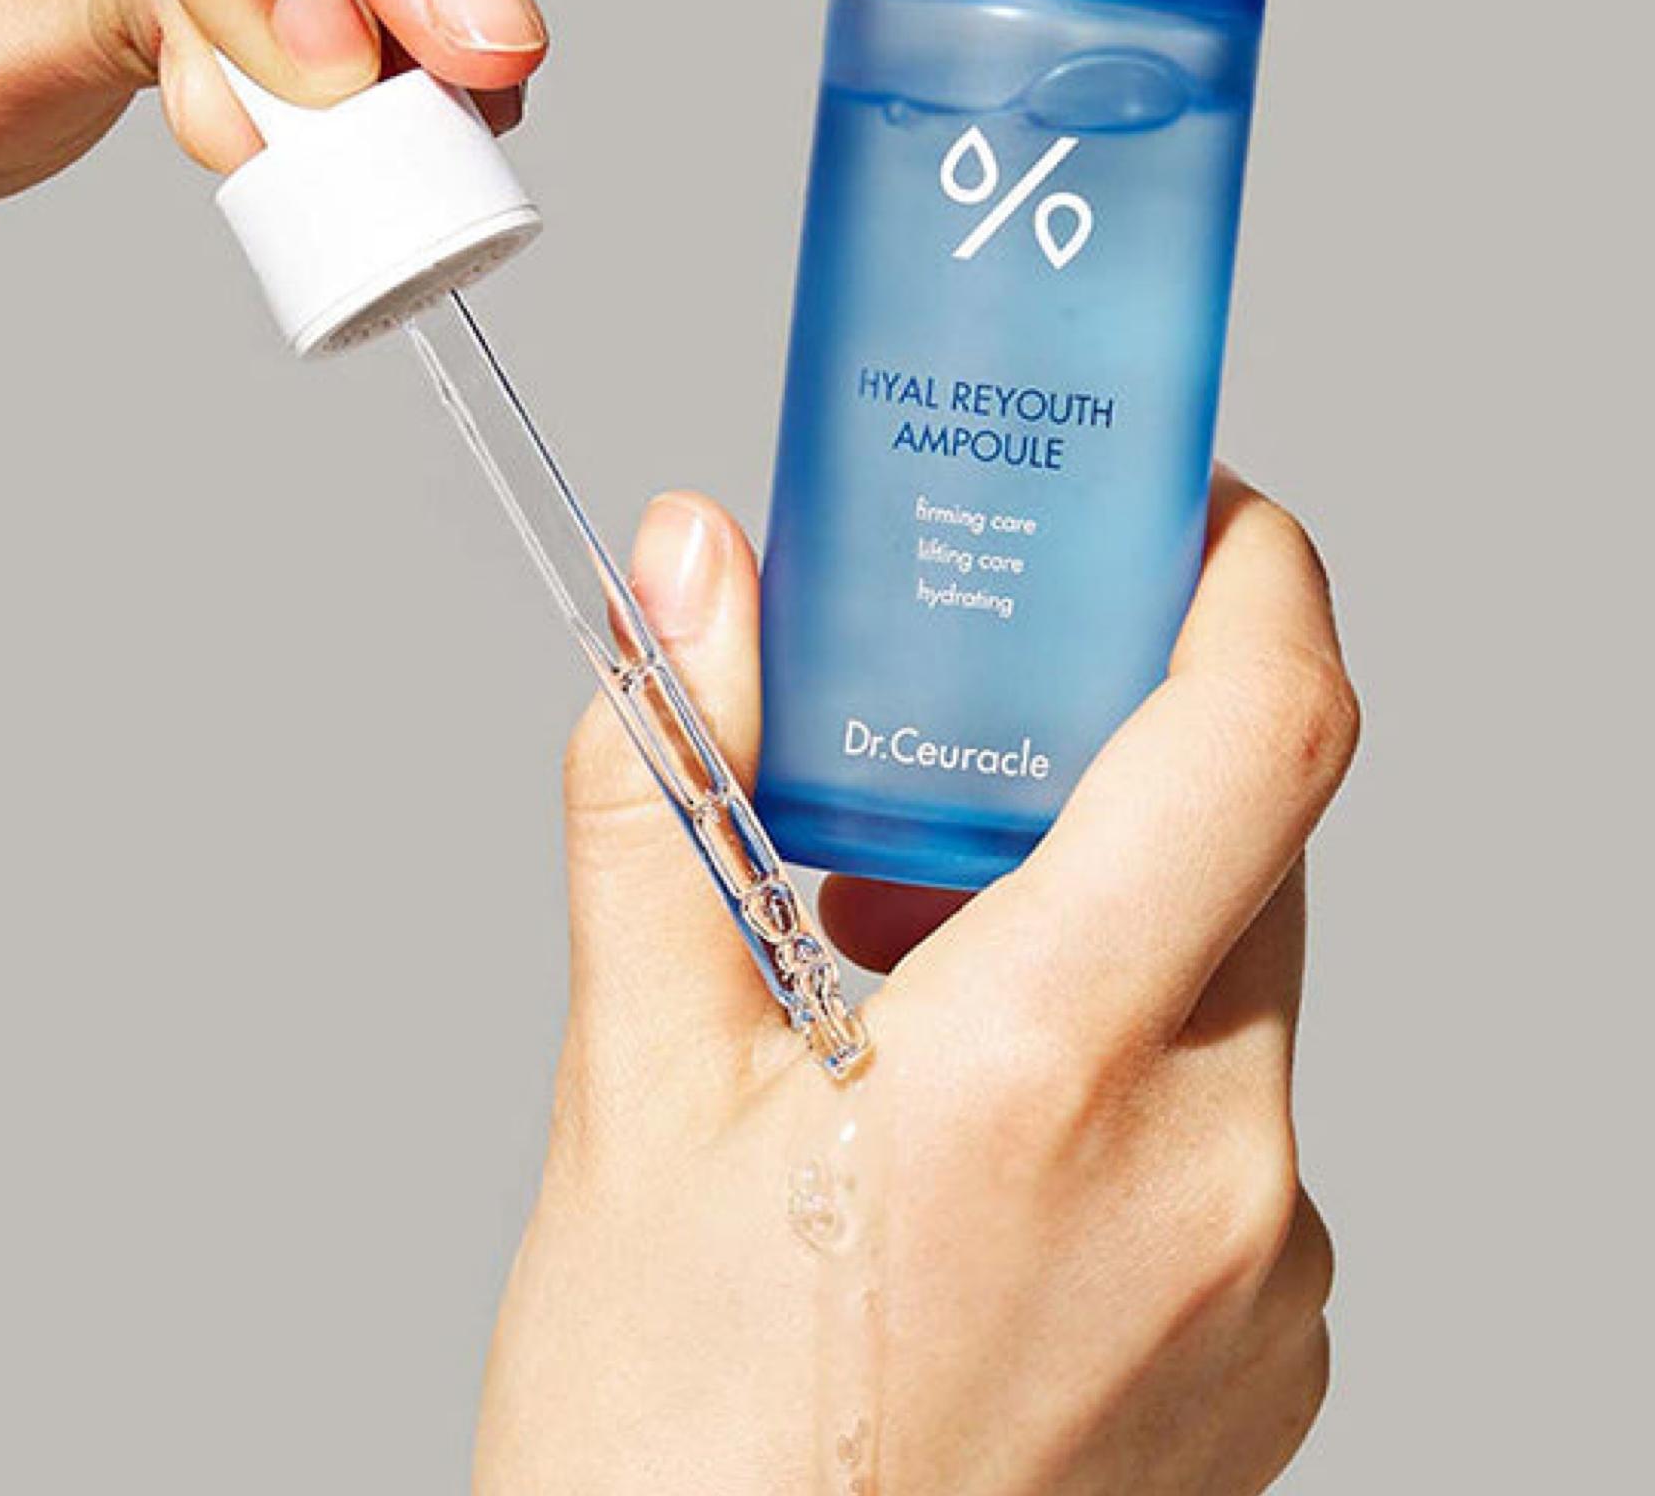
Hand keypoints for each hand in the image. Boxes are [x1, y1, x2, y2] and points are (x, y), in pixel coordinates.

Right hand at [476, 474, 1358, 1493]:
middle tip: (966, 709)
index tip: (1183, 501)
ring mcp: (1266, 1278)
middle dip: (1116, 741)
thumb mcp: (634, 1080)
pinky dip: (1130, 1045)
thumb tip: (688, 571)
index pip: (1262, 734)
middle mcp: (1219, 1173)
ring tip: (910, 938)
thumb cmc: (669, 1438)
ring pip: (1240, 977)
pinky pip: (1238, 1116)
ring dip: (1104, 902)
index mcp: (1053, 1072)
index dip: (1250, 571)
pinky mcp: (1268, 1350)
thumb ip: (667, 782)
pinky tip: (974, 1098)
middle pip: (1247, 842)